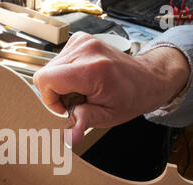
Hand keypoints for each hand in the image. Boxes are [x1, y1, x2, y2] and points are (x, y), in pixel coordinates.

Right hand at [34, 32, 189, 145]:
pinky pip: (58, 61)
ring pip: (50, 68)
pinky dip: (65, 74)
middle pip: (46, 74)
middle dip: (56, 93)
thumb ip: (84, 122)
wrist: (147, 78)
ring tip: (82, 90)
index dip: (50, 99)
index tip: (66, 107)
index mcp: (92, 69)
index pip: (45, 79)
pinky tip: (82, 80)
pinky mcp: (80, 39)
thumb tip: (70, 137)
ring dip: (61, 84)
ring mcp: (82, 41)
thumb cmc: (130, 98)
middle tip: (78, 100)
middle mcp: (85, 50)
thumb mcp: (107, 116)